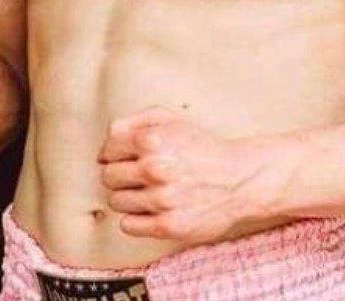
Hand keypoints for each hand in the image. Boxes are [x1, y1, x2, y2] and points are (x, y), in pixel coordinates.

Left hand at [97, 106, 256, 243]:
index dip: (115, 153)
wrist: (238, 179)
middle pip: (108, 176)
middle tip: (136, 175)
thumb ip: (134, 120)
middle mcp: (154, 168)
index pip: (108, 149)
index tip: (125, 157)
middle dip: (119, 175)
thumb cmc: (202, 148)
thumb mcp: (171, 119)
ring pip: (116, 201)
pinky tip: (149, 210)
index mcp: (152, 139)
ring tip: (146, 192)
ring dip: (127, 197)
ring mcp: (161, 199)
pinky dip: (134, 219)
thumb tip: (106, 142)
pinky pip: (128, 226)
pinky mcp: (168, 226)